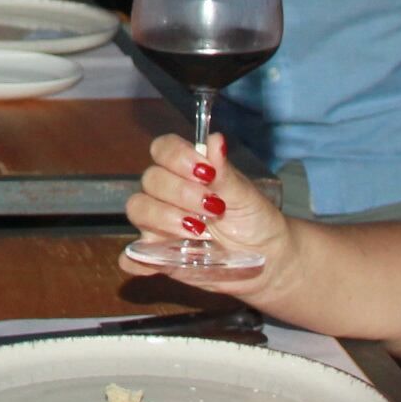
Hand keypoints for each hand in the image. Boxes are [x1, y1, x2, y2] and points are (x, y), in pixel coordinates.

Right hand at [124, 133, 290, 293]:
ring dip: (165, 219)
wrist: (267, 258)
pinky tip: (154, 262)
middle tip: (213, 208)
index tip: (205, 172)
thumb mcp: (245, 197)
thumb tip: (215, 140)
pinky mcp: (157, 256)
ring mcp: (159, 224)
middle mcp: (167, 194)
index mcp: (186, 171)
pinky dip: (136, 259)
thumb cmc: (255, 220)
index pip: (163, 149)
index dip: (177, 156)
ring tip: (199, 232)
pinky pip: (133, 256)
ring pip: (138, 210)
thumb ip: (225, 173)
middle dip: (180, 192)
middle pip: (151, 179)